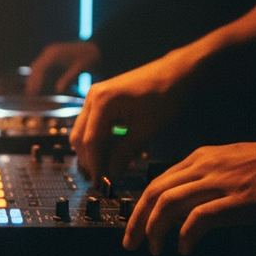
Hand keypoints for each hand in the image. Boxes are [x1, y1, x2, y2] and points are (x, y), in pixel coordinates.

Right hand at [25, 40, 99, 94]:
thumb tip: (58, 90)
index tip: (33, 93)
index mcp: (54, 54)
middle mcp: (50, 52)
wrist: (98, 48)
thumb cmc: (90, 58)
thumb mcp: (80, 69)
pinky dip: (40, 76)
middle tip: (30, 95)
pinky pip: (43, 66)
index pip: (40, 69)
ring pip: (37, 67)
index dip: (36, 82)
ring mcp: (51, 53)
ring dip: (35, 79)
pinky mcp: (54, 56)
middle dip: (32, 81)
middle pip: (36, 68)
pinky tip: (40, 85)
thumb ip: (68, 79)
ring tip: (33, 92)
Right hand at [70, 52, 189, 180]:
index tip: (101, 184)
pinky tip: (112, 151)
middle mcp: (93, 97)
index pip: (90, 142)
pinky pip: (91, 124)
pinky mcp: (101, 98)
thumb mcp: (146, 130)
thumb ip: (124, 154)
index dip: (95, 166)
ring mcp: (94, 96)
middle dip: (90, 160)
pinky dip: (98, 140)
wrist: (176, 72)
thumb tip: (111, 175)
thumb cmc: (165, 95)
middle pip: (80, 137)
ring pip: (83, 131)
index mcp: (103, 102)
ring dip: (93, 151)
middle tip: (103, 179)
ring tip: (108, 167)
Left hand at [123, 135, 255, 254]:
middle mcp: (204, 166)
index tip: (133, 227)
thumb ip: (205, 180)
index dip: (140, 208)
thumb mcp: (231, 164)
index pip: (156, 182)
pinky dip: (186, 235)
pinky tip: (185, 248)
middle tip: (131, 243)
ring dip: (155, 229)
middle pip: (155, 193)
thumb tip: (184, 207)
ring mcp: (220, 182)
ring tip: (154, 249)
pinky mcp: (237, 199)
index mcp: (200, 158)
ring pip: (169, 204)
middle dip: (137, 221)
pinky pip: (199, 218)